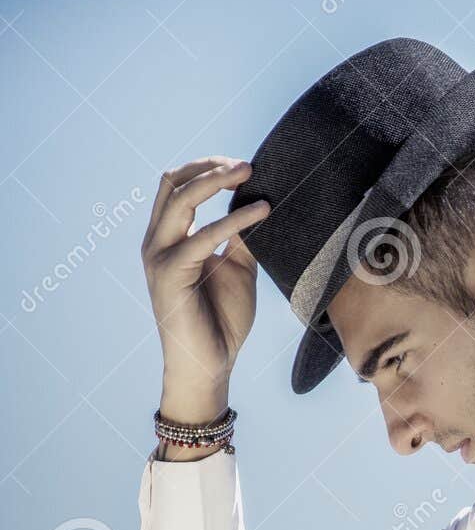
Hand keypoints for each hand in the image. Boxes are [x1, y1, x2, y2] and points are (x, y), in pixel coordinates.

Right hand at [141, 157, 270, 420]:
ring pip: (181, 199)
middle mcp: (157, 242)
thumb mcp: (237, 269)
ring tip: (250, 172)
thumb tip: (255, 201)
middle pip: (174, 182)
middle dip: (209, 166)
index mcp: (168, 238)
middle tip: (247, 163)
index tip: (243, 167)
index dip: (206, 169)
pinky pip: (203, 236)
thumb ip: (239, 237)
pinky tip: (261, 212)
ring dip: (216, 181)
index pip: (178, 186)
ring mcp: (159, 256)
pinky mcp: (170, 273)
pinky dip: (234, 220)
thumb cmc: (222, 321)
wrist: (209, 366)